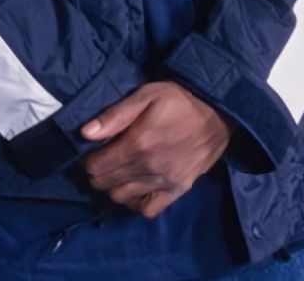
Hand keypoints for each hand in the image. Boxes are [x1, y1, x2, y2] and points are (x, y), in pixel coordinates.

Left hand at [80, 81, 234, 217]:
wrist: (218, 112)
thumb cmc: (179, 99)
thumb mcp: (146, 95)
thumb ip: (115, 115)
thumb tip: (85, 133)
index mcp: (137, 142)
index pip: (97, 166)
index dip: (89, 160)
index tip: (92, 152)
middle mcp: (148, 168)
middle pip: (107, 183)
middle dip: (97, 174)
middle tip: (101, 161)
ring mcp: (164, 182)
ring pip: (123, 198)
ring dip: (113, 188)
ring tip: (116, 174)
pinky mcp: (178, 190)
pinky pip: (148, 209)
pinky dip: (136, 203)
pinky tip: (134, 189)